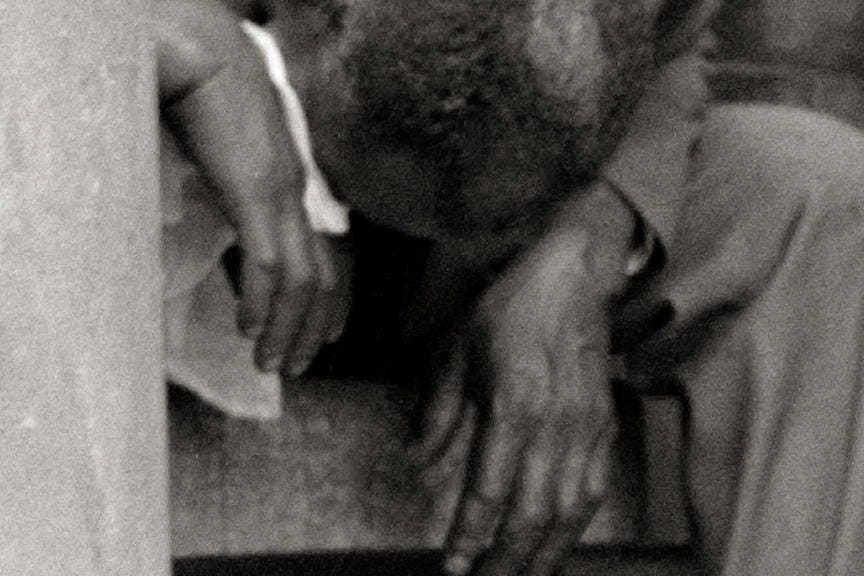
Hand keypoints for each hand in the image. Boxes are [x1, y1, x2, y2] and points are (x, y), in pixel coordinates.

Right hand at [155, 0, 348, 373]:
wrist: (199, 52)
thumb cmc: (210, 98)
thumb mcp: (237, 158)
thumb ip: (245, 194)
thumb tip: (233, 224)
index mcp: (300, 187)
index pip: (334, 258)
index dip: (335, 304)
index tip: (325, 338)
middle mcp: (302, 195)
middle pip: (326, 279)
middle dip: (312, 330)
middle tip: (294, 366)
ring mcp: (283, 194)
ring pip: (303, 282)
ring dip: (287, 329)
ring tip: (270, 363)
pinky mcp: (255, 191)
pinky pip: (268, 262)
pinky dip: (261, 301)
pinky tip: (249, 327)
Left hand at [412, 183, 637, 575]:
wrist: (573, 277)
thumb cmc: (510, 309)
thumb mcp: (456, 349)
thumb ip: (437, 409)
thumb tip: (416, 458)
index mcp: (513, 403)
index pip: (489, 488)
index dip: (469, 533)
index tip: (451, 564)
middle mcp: (555, 424)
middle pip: (533, 513)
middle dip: (508, 560)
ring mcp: (586, 428)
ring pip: (570, 511)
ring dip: (545, 554)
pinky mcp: (606, 427)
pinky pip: (595, 490)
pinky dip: (575, 526)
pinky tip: (558, 543)